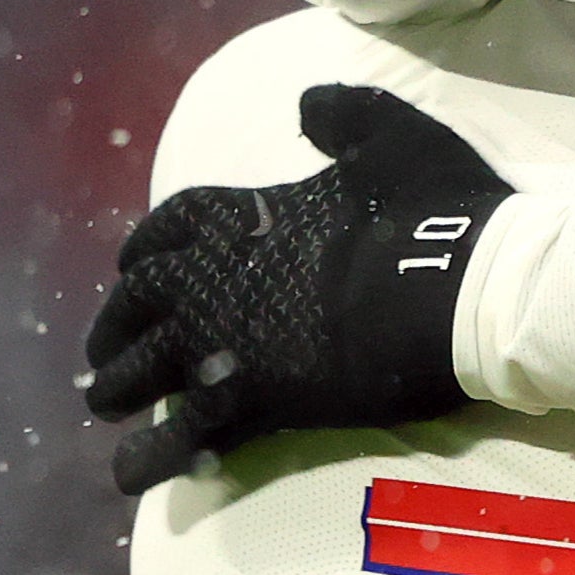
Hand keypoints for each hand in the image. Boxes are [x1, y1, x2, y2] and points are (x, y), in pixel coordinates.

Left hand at [83, 84, 508, 494]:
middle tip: (114, 348)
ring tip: (113, 404)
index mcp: (244, 215)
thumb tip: (307, 102)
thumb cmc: (433, 212)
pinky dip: (146, 459)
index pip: (169, 226)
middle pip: (135, 302)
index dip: (148, 248)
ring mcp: (224, 344)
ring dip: (116, 389)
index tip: (141, 267)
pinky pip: (176, 438)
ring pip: (138, 372)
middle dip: (116, 324)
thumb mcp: (393, 136)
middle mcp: (213, 278)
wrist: (461, 289)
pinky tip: (134, 472)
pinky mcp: (248, 402)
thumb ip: (346, 115)